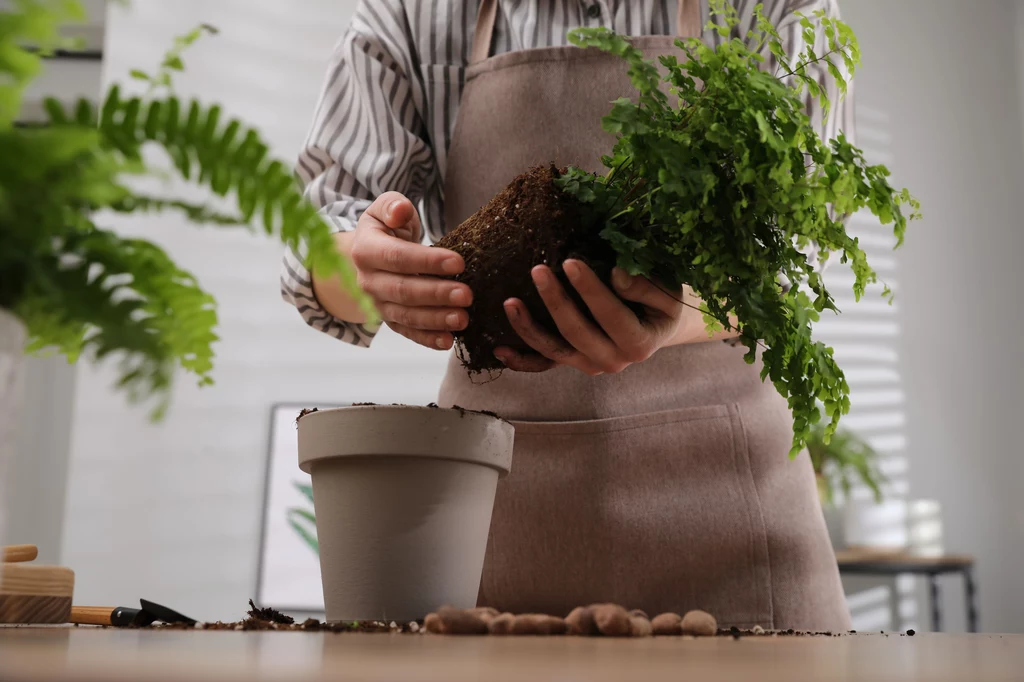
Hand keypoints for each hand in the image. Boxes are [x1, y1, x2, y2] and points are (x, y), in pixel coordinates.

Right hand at [348, 192, 471, 349]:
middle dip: (436, 294)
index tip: (459, 263)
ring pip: (406, 315)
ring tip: (463, 319)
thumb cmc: (387, 227)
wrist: (371, 254)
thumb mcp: (385, 208)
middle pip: (403, 290)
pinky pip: (408, 332)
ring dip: (436, 320)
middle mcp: (368, 281)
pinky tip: (448, 341)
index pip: (397, 257)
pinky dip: (427, 339)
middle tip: (467, 295)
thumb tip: (400, 211)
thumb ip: (393, 206)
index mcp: (365, 250)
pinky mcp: (390, 320)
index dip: (428, 262)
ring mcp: (377, 304)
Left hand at [495, 260, 684, 374]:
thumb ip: (645, 286)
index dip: (590, 290)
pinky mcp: (573, 362)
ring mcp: (590, 364)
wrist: (658, 324)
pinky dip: (520, 360)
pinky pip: (544, 364)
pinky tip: (499, 348)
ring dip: (529, 328)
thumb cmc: (663, 302)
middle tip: (537, 269)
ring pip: (554, 351)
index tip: (571, 261)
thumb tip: (616, 277)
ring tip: (510, 302)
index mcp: (639, 343)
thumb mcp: (667, 292)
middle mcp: (613, 360)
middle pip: (576, 333)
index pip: (610, 315)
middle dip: (555, 301)